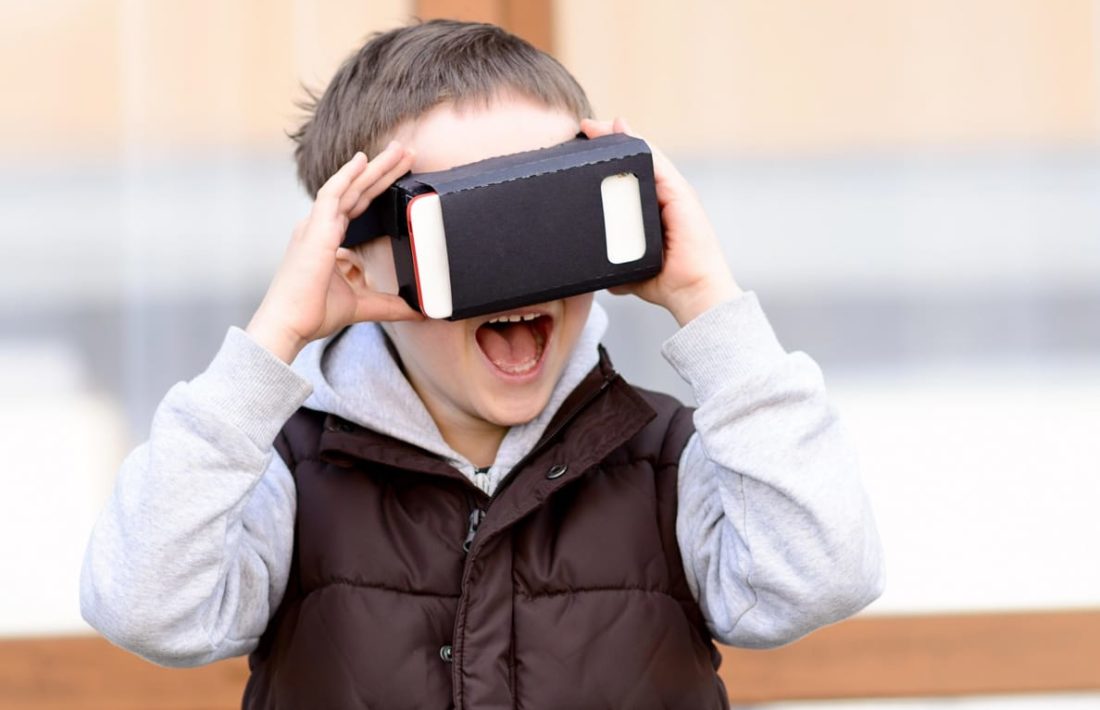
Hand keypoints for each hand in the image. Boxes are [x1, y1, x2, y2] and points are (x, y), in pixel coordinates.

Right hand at [246, 141, 422, 362]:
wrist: (290, 325)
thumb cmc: (314, 314)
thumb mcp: (362, 305)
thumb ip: (389, 305)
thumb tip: (417, 311)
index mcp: (326, 240)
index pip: (357, 206)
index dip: (378, 188)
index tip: (400, 174)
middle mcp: (319, 227)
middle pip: (356, 191)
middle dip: (381, 170)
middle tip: (405, 150)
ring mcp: (315, 226)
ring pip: (349, 187)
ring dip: (373, 168)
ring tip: (397, 150)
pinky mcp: (314, 231)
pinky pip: (331, 195)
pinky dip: (347, 176)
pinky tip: (362, 161)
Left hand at [580, 118, 740, 325]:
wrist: (692, 292)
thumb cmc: (666, 283)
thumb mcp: (630, 266)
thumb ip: (614, 263)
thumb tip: (596, 274)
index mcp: (652, 210)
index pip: (630, 176)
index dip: (608, 159)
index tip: (582, 148)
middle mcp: (665, 197)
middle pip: (637, 160)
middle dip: (611, 141)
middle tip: (585, 128)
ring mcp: (675, 194)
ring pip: (647, 156)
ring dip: (622, 137)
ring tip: (596, 126)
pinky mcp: (681, 195)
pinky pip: (658, 164)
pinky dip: (640, 147)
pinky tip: (622, 134)